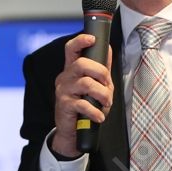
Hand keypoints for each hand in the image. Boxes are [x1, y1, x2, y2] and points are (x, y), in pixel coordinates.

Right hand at [52, 33, 113, 157]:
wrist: (72, 131)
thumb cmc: (84, 105)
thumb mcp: (94, 86)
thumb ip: (101, 70)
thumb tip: (108, 49)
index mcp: (72, 69)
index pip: (71, 49)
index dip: (80, 41)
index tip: (92, 38)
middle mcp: (65, 77)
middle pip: (81, 64)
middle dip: (100, 72)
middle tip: (107, 85)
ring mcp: (63, 91)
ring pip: (86, 84)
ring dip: (102, 94)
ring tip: (106, 103)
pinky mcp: (64, 105)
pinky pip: (83, 104)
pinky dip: (96, 111)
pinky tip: (99, 116)